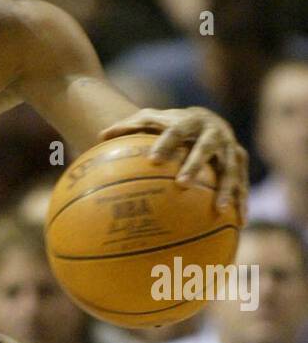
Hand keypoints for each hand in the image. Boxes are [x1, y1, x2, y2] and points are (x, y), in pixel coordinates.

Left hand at [98, 106, 247, 221]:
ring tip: (220, 209)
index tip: (152, 160)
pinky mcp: (240, 161)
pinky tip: (240, 223)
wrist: (206, 119)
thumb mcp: (151, 121)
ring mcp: (230, 147)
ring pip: (231, 167)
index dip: (165, 144)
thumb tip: (100, 137)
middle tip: (182, 184)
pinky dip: (242, 201)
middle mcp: (214, 132)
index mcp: (190, 121)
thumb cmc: (170, 125)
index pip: (175, 131)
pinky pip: (243, 183)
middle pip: (205, 148)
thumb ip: (128, 128)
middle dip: (195, 165)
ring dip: (227, 188)